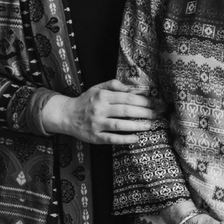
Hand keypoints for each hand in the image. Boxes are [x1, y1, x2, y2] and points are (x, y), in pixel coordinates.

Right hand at [41, 79, 156, 143]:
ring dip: (137, 126)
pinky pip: (112, 138)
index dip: (142, 100)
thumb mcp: (97, 88)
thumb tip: (130, 87)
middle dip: (144, 112)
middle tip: (156, 114)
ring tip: (149, 126)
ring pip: (120, 125)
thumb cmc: (85, 101)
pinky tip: (136, 138)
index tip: (153, 103)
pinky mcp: (95, 137)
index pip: (126, 97)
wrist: (66, 115)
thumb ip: (113, 85)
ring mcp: (97, 124)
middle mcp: (100, 109)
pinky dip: (125, 139)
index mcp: (102, 96)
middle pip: (126, 110)